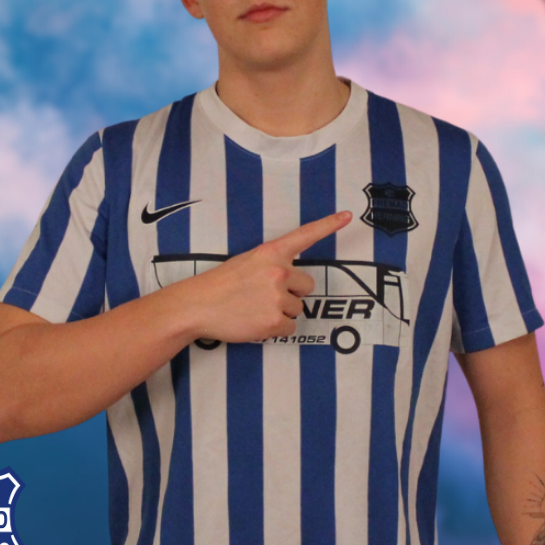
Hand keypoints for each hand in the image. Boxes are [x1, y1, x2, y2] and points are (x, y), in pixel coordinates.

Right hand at [183, 211, 351, 344]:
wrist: (196, 306)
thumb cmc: (220, 284)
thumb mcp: (246, 262)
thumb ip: (271, 265)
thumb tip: (291, 280)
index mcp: (270, 253)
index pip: (305, 236)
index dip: (328, 225)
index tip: (348, 216)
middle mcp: (278, 272)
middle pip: (307, 286)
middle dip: (293, 293)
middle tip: (266, 296)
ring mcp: (276, 298)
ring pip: (298, 309)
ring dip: (281, 312)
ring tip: (254, 309)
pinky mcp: (273, 321)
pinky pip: (290, 328)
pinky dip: (276, 329)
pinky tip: (256, 322)